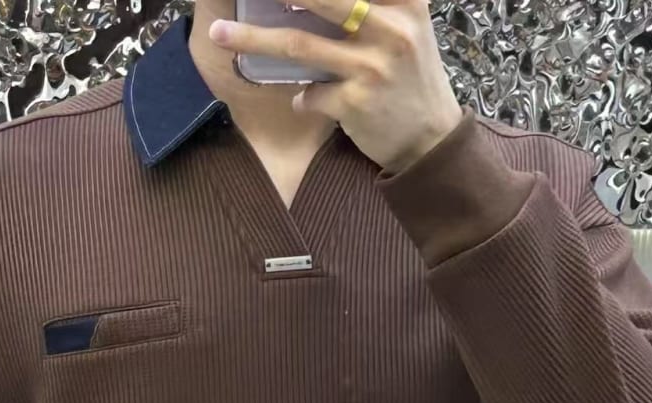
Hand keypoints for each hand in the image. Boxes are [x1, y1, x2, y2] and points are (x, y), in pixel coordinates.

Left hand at [207, 0, 463, 173]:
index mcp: (404, 0)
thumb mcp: (406, 26)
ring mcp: (372, 67)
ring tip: (219, 35)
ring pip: (299, 45)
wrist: (431, 139)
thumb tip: (301, 2)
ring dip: (253, 40)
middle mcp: (390, 27)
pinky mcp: (357, 103)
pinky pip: (310, 94)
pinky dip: (302, 98)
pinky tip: (305, 101)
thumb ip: (372, 6)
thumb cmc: (410, 77)